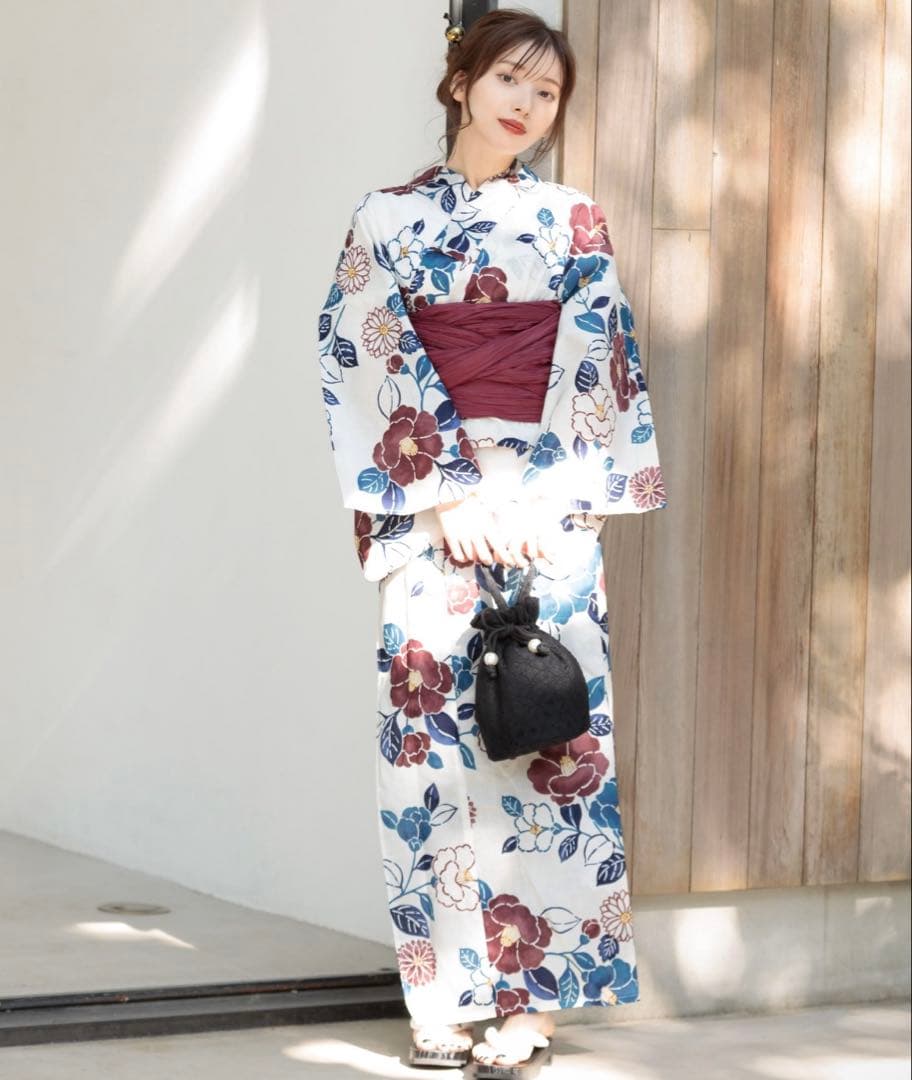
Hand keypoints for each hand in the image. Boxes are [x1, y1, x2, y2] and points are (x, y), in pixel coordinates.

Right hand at [435, 496, 558, 567]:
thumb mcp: (485, 509)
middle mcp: (476, 533)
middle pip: (485, 557)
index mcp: (487, 525)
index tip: (508, 562)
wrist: (449, 491)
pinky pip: (459, 556)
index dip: (505, 557)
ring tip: (475, 553)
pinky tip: (464, 554)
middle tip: (488, 558)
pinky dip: (463, 558)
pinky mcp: (450, 537)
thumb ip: (492, 524)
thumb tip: (502, 536)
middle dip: (488, 560)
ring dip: (475, 558)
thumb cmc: (470, 500)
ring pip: (472, 557)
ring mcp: (463, 536)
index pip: (499, 547)